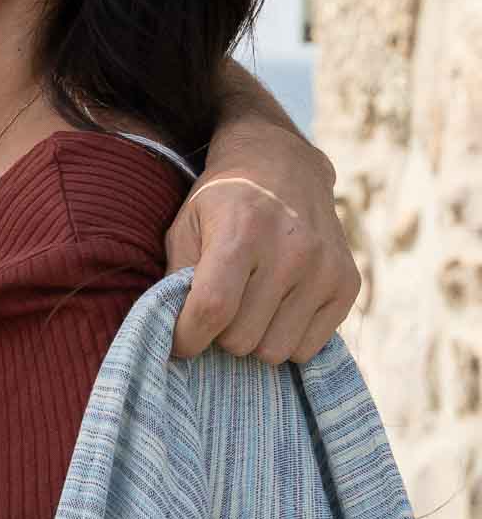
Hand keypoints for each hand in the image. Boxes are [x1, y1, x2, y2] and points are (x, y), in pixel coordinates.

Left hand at [166, 120, 360, 363]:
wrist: (284, 167)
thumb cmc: (223, 204)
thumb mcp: (185, 227)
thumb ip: (176, 280)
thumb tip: (171, 333)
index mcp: (242, 233)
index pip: (212, 308)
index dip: (188, 337)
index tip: (180, 341)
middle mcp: (291, 251)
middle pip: (241, 339)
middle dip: (220, 334)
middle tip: (220, 308)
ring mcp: (324, 269)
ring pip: (274, 351)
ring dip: (254, 340)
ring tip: (249, 307)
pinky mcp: (347, 285)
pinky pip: (306, 350)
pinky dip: (286, 339)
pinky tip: (279, 307)